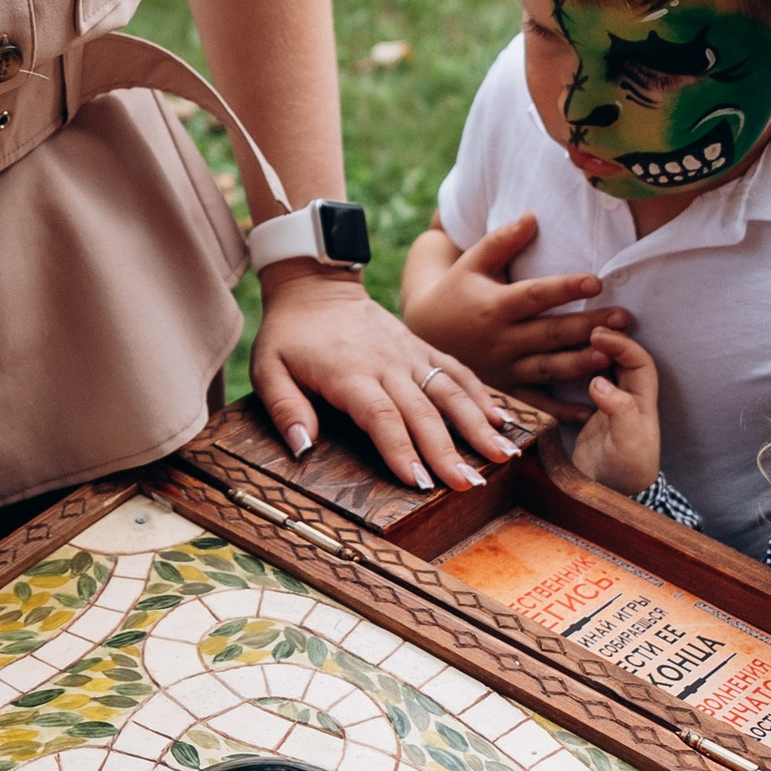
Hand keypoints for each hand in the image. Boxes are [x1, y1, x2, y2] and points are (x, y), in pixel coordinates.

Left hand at [252, 265, 519, 490]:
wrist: (315, 286)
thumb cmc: (289, 334)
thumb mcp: (268, 367)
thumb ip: (284, 407)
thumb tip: (302, 448)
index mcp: (348, 373)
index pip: (381, 417)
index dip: (401, 450)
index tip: (421, 482)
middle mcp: (386, 363)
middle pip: (422, 412)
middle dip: (448, 451)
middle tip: (469, 484)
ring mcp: (409, 353)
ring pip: (449, 391)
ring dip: (477, 425)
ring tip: (503, 455)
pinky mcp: (421, 347)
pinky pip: (455, 370)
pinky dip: (479, 394)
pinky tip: (500, 419)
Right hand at [403, 216, 622, 395]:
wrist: (425, 334)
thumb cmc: (456, 291)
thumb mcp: (472, 263)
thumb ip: (502, 241)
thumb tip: (533, 216)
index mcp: (494, 306)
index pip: (535, 296)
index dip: (565, 288)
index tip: (597, 281)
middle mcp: (500, 340)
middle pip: (549, 333)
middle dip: (587, 326)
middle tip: (624, 317)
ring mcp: (503, 368)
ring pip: (547, 369)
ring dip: (581, 364)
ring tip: (612, 356)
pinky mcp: (506, 389)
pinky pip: (536, 403)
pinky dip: (562, 411)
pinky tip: (591, 409)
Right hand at [564, 325, 661, 495]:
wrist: (607, 499)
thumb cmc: (626, 473)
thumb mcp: (628, 443)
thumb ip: (619, 411)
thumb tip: (599, 382)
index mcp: (643, 402)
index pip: (638, 362)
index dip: (622, 345)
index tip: (598, 336)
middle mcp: (628, 400)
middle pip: (622, 359)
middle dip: (607, 341)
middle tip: (586, 329)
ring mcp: (608, 407)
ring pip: (604, 368)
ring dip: (592, 353)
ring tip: (573, 341)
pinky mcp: (590, 416)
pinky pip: (585, 384)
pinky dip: (578, 370)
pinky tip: (563, 365)